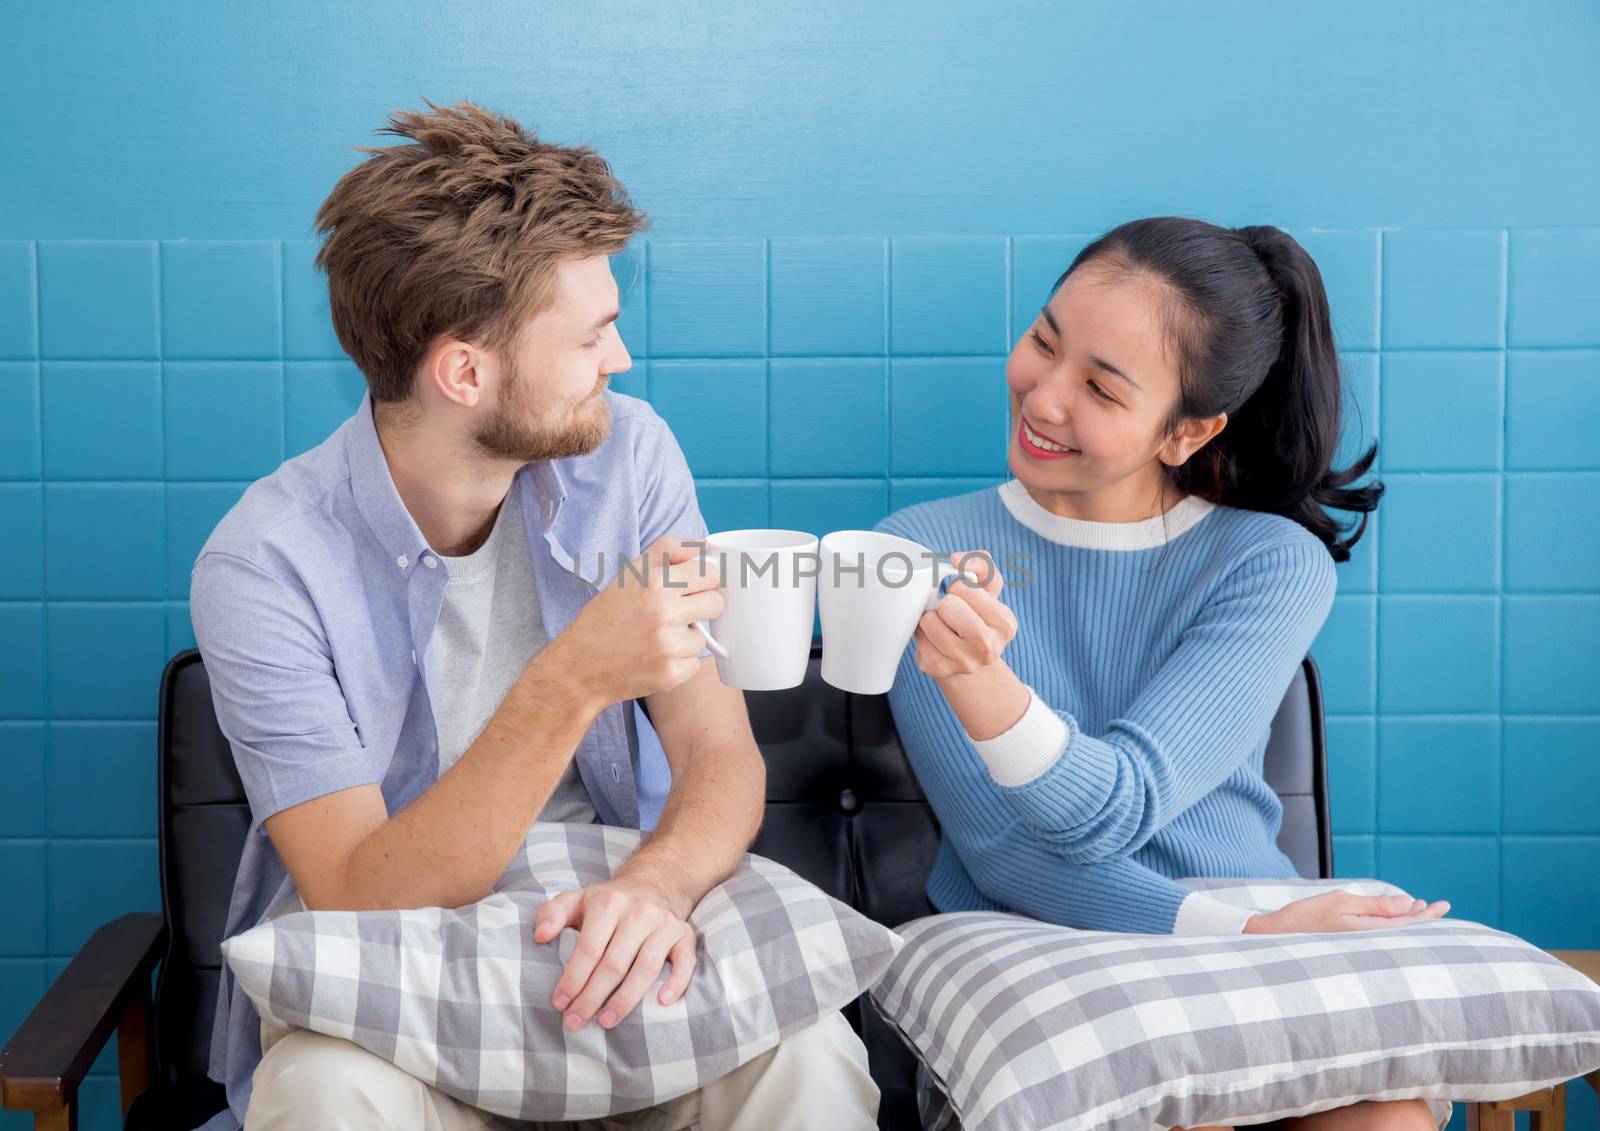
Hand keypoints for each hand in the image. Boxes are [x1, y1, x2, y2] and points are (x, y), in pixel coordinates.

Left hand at [533, 875, 698, 1030]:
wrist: (652, 884)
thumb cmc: (606, 903)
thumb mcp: (575, 900)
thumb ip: (551, 914)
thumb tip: (540, 937)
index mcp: (608, 903)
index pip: (588, 948)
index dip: (572, 979)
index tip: (559, 1003)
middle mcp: (639, 912)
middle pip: (614, 964)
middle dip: (591, 998)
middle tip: (574, 1022)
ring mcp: (665, 924)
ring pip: (646, 969)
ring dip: (625, 1000)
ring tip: (605, 1022)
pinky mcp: (685, 935)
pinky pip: (686, 963)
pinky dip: (677, 983)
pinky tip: (661, 1003)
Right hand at [549, 534, 723, 705]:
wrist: (580, 667)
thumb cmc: (604, 618)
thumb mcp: (628, 574)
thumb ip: (666, 550)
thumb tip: (702, 546)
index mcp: (654, 582)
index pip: (709, 573)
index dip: (702, 580)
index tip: (692, 588)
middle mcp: (664, 612)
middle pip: (715, 603)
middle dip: (700, 608)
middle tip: (675, 614)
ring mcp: (668, 645)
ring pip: (703, 636)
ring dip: (685, 639)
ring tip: (656, 639)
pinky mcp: (670, 674)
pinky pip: (694, 663)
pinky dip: (679, 663)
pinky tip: (654, 659)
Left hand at [913, 551, 1017, 679]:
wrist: (968, 653)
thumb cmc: (976, 612)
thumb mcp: (987, 585)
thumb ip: (981, 562)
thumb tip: (957, 559)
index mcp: (1005, 623)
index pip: (965, 588)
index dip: (959, 587)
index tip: (965, 598)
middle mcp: (990, 648)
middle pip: (948, 606)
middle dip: (945, 603)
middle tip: (951, 611)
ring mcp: (964, 663)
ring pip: (929, 622)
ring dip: (930, 617)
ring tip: (942, 624)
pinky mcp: (938, 669)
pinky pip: (917, 638)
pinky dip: (921, 633)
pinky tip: (934, 638)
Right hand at [1243, 890, 1449, 933]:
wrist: (1277, 937)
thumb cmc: (1307, 918)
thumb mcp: (1341, 903)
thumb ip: (1376, 905)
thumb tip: (1409, 905)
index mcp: (1371, 933)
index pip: (1408, 924)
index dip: (1428, 915)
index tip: (1443, 905)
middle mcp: (1369, 943)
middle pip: (1404, 930)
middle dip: (1422, 918)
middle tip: (1441, 906)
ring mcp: (1359, 946)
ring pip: (1392, 933)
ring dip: (1406, 920)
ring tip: (1419, 908)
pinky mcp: (1350, 945)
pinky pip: (1378, 935)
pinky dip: (1390, 925)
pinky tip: (1391, 918)